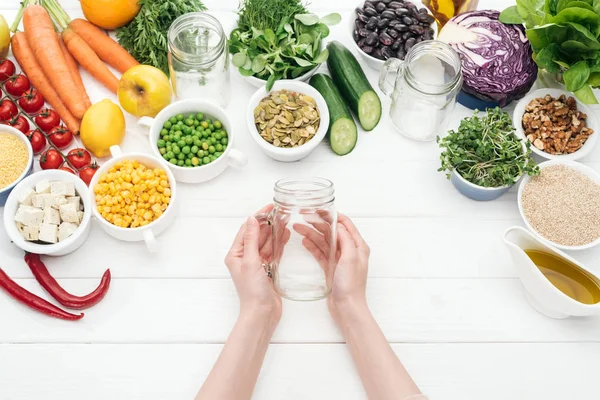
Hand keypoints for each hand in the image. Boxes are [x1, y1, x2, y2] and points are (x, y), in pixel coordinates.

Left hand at [225, 205, 282, 324]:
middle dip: (268, 223)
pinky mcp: (267, 270)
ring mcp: (256, 264)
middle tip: (280, 212)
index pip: (246, 230)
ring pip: (266, 243)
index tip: (269, 207)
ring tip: (285, 220)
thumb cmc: (252, 291)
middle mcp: (244, 258)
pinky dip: (279, 244)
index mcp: (235, 254)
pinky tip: (286, 235)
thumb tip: (252, 219)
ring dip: (274, 232)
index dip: (258, 217)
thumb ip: (252, 239)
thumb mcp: (251, 261)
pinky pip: (272, 252)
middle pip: (257, 235)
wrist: (262, 313)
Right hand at [295, 213, 369, 322]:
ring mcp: (339, 259)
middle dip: (318, 223)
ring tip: (298, 228)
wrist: (346, 308)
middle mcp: (349, 251)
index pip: (346, 224)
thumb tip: (339, 224)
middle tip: (304, 217)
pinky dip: (312, 246)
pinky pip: (320, 253)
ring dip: (311, 234)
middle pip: (332, 232)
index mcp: (358, 246)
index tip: (320, 209)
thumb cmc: (351, 285)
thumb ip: (345, 239)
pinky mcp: (330, 268)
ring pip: (324, 242)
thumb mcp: (351, 258)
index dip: (333, 215)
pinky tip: (303, 241)